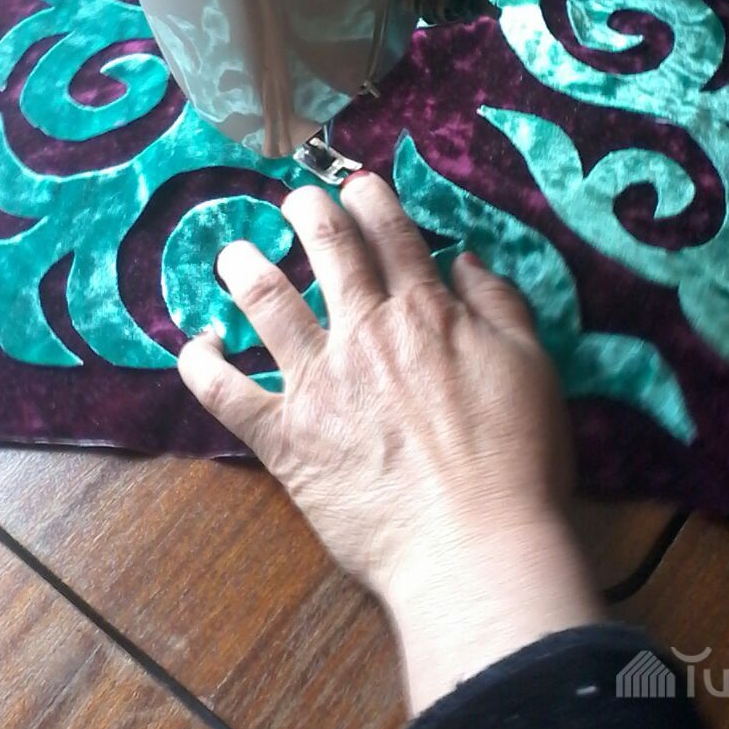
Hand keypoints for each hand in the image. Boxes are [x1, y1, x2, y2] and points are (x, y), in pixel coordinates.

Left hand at [178, 173, 600, 711]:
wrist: (475, 544)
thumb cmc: (515, 457)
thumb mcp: (531, 365)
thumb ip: (499, 303)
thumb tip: (464, 260)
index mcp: (424, 311)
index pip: (390, 234)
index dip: (371, 199)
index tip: (357, 184)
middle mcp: (364, 331)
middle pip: (326, 248)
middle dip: (307, 211)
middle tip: (296, 202)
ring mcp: (318, 382)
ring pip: (266, 301)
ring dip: (245, 267)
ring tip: (234, 253)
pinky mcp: (284, 438)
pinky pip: (224, 392)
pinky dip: (201, 364)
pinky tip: (198, 343)